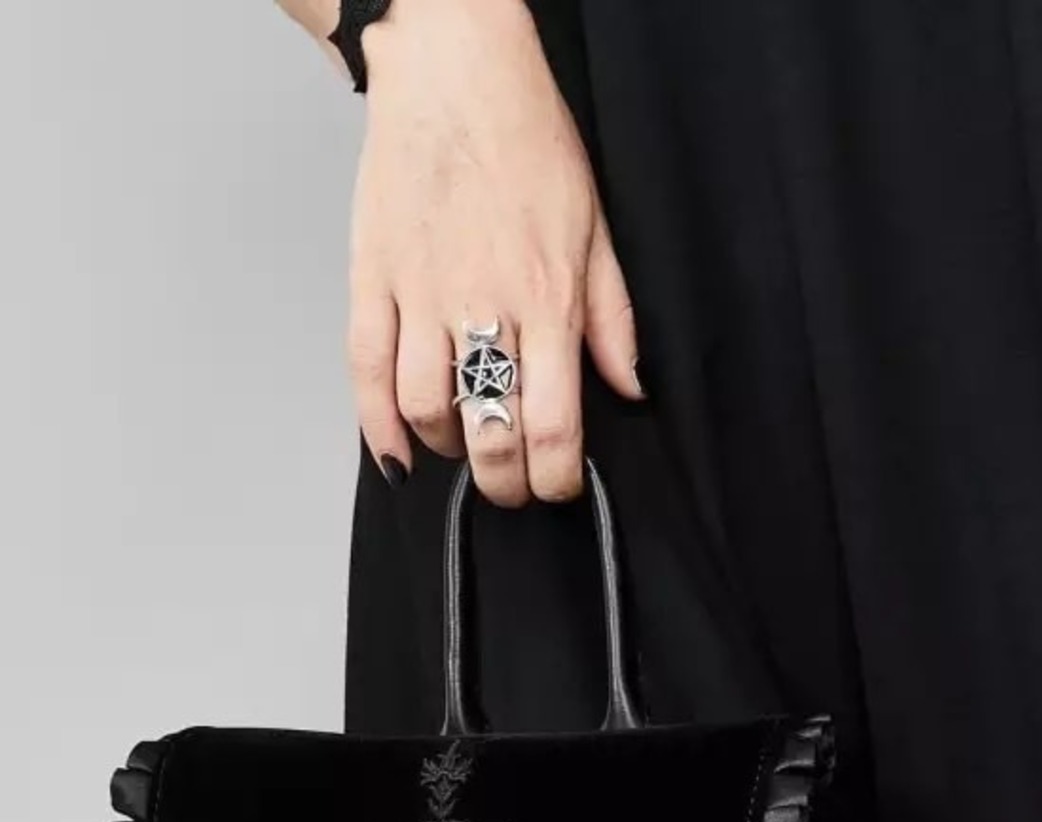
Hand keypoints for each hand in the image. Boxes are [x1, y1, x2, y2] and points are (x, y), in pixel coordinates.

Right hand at [346, 0, 641, 505]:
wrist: (453, 69)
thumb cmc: (526, 138)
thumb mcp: (594, 227)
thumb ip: (611, 317)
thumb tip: (629, 386)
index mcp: (547, 298)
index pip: (555, 424)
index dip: (555, 477)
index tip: (556, 486)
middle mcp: (484, 306)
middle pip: (490, 432)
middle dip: (504, 480)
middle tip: (511, 485)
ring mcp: (421, 294)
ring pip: (428, 411)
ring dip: (448, 450)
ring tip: (465, 449)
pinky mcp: (373, 277)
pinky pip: (367, 371)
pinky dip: (378, 425)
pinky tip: (397, 454)